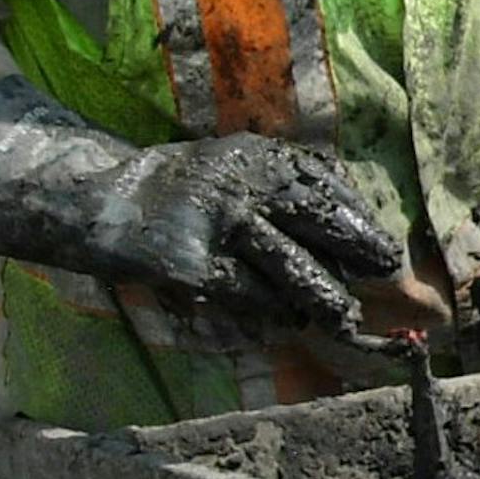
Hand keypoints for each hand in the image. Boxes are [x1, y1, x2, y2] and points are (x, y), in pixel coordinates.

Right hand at [0, 76, 402, 331]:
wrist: (94, 201)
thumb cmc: (178, 188)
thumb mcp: (233, 163)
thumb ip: (285, 179)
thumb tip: (352, 210)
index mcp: (256, 156)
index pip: (325, 187)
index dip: (359, 220)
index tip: (384, 249)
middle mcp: (242, 185)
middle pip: (319, 223)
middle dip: (358, 252)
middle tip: (385, 275)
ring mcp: (216, 226)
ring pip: (289, 269)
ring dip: (320, 297)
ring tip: (342, 316)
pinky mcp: (191, 266)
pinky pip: (245, 299)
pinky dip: (269, 314)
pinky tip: (282, 321)